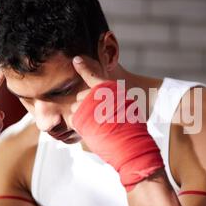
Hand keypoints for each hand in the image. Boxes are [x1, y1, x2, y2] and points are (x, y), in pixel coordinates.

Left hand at [70, 56, 163, 191]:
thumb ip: (112, 98)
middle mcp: (97, 95)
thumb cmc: (132, 128)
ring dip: (82, 115)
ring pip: (76, 107)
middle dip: (86, 105)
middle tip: (100, 117)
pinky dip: (78, 124)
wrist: (130, 145)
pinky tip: (90, 129)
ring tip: (97, 124)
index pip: (93, 75)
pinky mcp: (80, 119)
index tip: (76, 60)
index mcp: (110, 88)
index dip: (83, 67)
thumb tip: (101, 96)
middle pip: (82, 95)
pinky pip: (73, 118)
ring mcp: (87, 106)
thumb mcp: (127, 105)